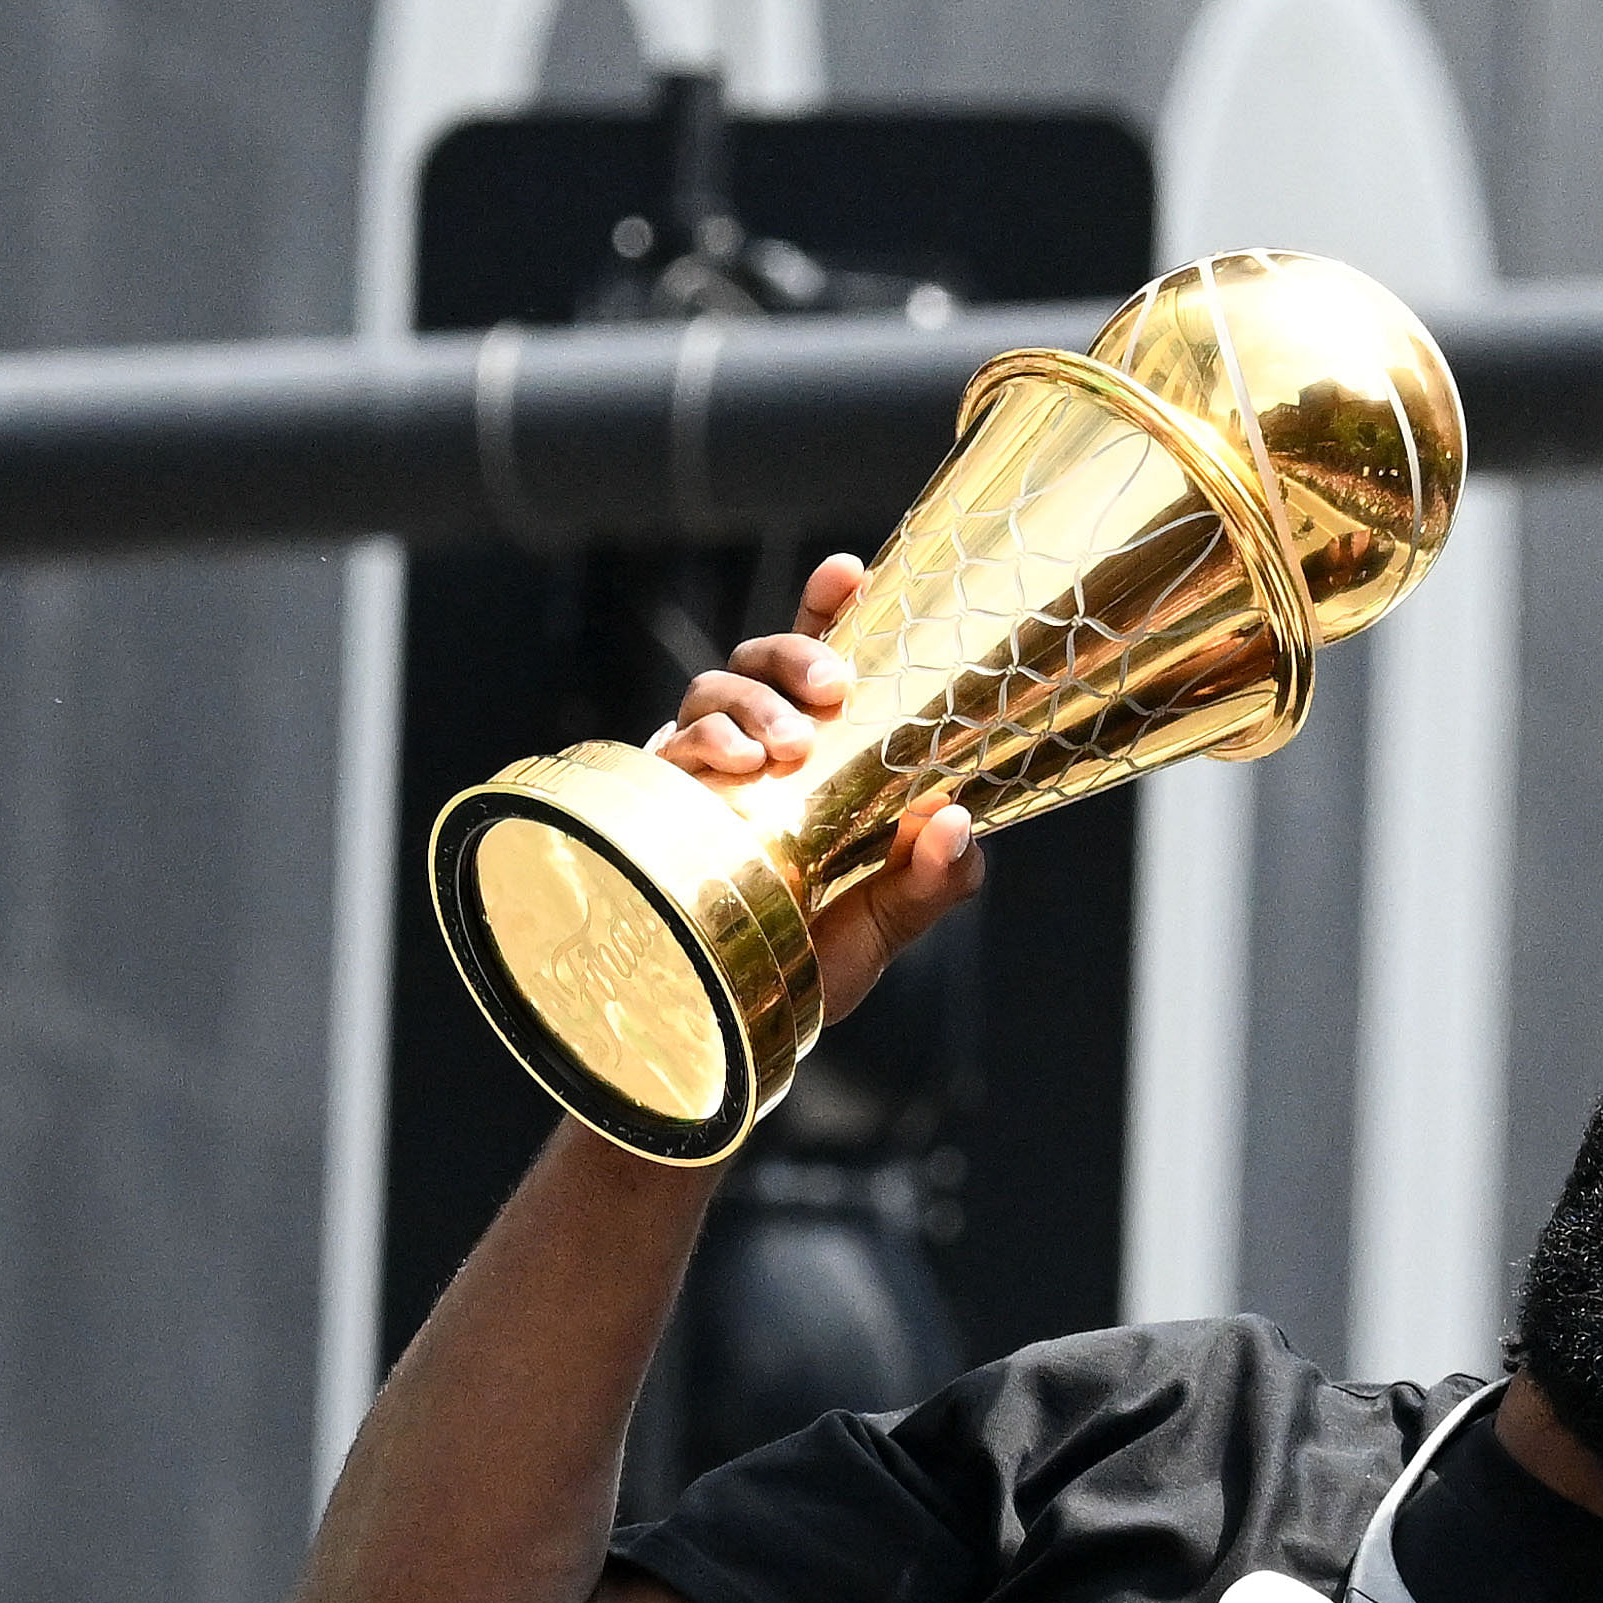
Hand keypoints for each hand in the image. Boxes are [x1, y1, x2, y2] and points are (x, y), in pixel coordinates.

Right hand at [650, 552, 985, 1019]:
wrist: (722, 1031)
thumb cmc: (802, 967)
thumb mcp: (880, 928)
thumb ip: (928, 883)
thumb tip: (954, 820)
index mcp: (806, 764)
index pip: (811, 669)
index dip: (824, 610)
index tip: (848, 571)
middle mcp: (745, 756)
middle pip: (754, 661)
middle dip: (791, 653)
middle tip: (833, 691)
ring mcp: (693, 776)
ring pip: (706, 692)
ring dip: (746, 704)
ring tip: (780, 750)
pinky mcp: (648, 808)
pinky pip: (661, 750)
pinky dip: (695, 744)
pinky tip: (726, 766)